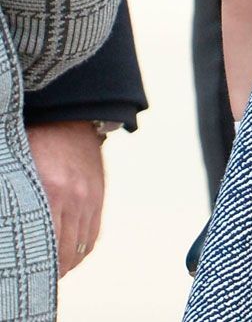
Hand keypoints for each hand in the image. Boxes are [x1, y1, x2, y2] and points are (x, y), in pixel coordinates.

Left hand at [27, 121, 104, 276]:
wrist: (68, 115)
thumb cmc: (34, 143)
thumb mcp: (20, 173)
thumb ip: (18, 205)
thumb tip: (12, 234)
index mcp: (50, 192)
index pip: (46, 247)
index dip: (39, 269)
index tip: (31, 274)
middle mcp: (74, 198)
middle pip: (65, 253)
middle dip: (53, 271)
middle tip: (40, 276)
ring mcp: (90, 197)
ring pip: (81, 248)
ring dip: (68, 263)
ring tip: (54, 269)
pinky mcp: (99, 195)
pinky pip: (93, 235)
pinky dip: (82, 250)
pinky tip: (70, 254)